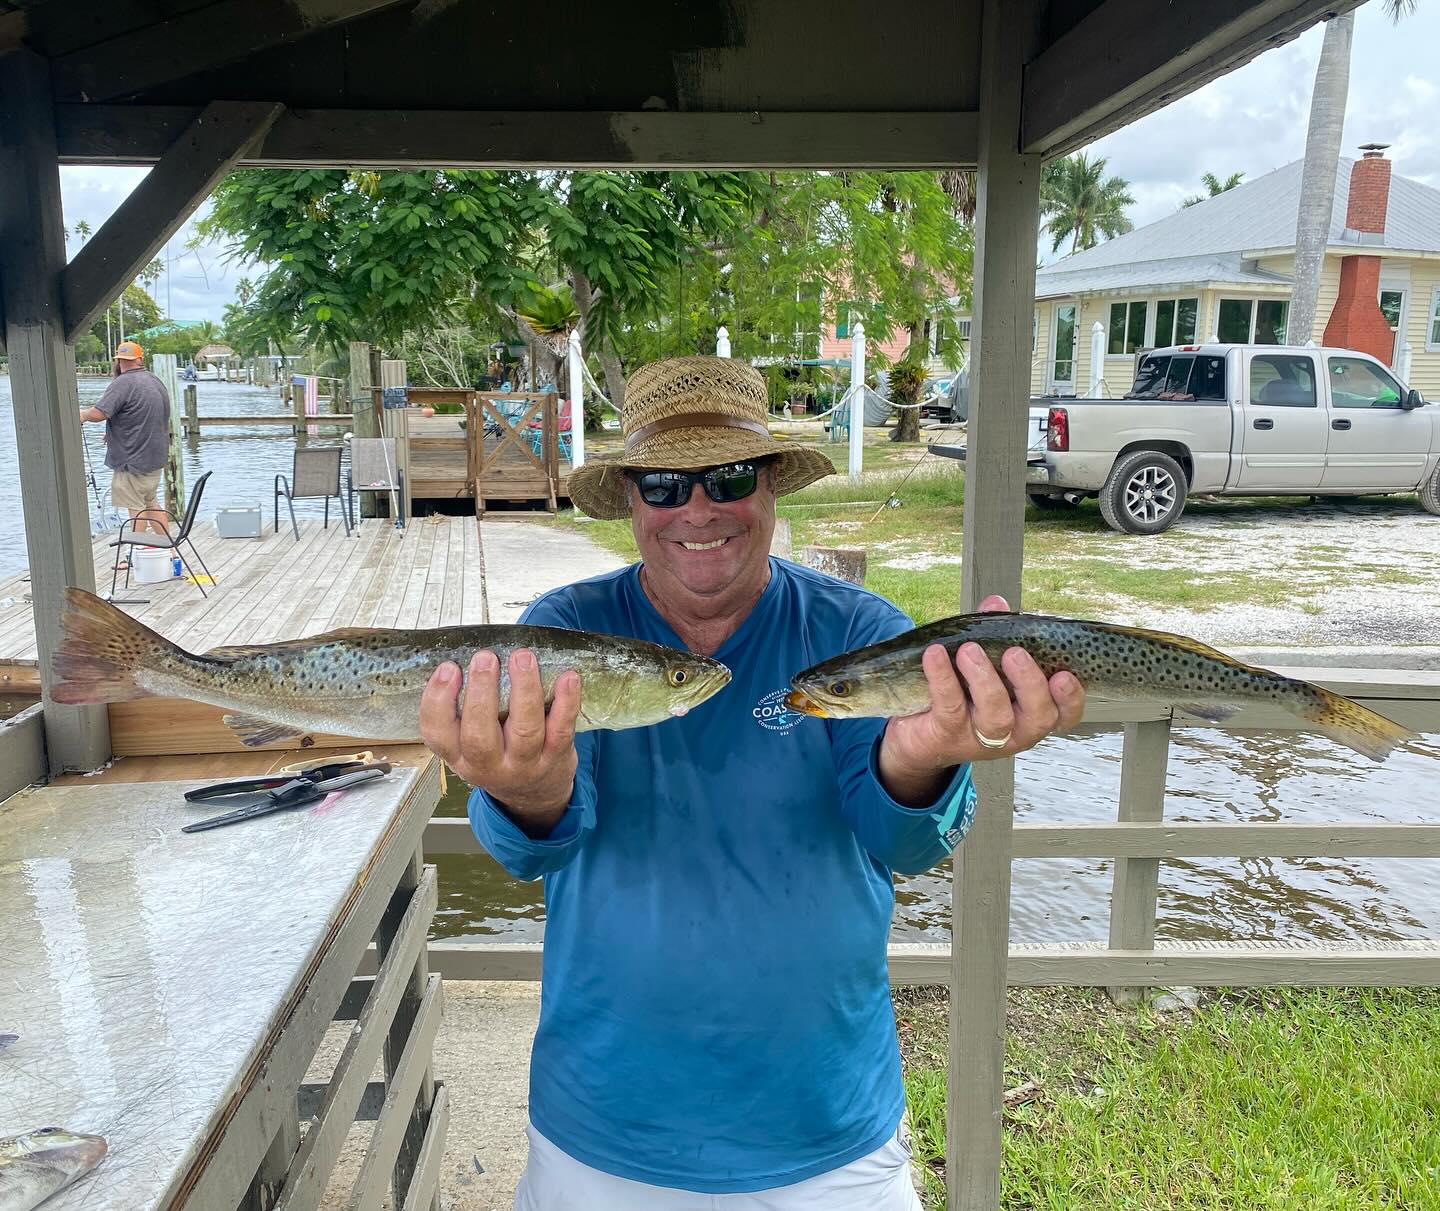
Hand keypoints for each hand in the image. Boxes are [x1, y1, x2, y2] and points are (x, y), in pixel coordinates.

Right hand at [419, 648, 581, 835]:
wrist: (534, 795)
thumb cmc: (497, 753)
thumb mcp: (468, 744)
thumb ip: (464, 710)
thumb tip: (470, 653)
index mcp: (458, 756)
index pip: (437, 734)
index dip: (437, 700)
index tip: (448, 668)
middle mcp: (488, 765)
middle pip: (479, 736)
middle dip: (481, 694)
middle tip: (485, 657)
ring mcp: (524, 765)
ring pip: (524, 731)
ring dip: (524, 691)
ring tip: (522, 657)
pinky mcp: (556, 758)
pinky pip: (561, 730)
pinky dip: (567, 703)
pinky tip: (568, 677)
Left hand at [877, 595, 1085, 801]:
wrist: (918, 731)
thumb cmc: (963, 692)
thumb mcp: (983, 662)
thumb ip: (994, 632)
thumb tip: (996, 603)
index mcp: (1031, 713)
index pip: (1064, 713)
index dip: (1071, 698)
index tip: (1064, 675)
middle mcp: (1014, 730)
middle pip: (1037, 716)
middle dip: (1029, 683)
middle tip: (1014, 653)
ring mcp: (982, 738)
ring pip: (996, 715)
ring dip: (985, 679)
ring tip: (970, 650)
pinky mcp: (947, 734)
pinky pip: (950, 706)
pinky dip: (943, 677)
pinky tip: (935, 654)